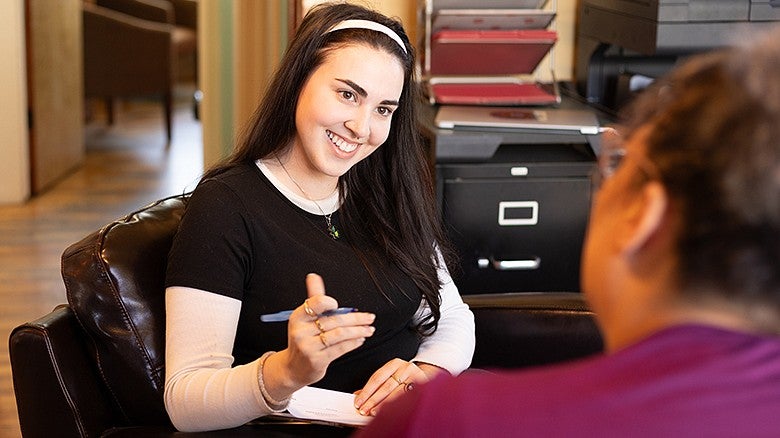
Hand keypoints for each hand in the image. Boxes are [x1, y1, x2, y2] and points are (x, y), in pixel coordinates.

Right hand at [268, 273, 375, 392]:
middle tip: (370, 317)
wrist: (292, 368)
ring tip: (369, 329)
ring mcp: (308, 347)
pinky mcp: (317, 360)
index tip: (339, 305)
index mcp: (298, 317)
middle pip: (334, 320)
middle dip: (356, 318)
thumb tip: (314, 276)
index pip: (316, 303)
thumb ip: (314, 298)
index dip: (329, 302)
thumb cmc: (303, 339)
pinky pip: (340, 348)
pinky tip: (360, 340)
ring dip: (358, 331)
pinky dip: (353, 343)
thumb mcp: (305, 318)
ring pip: (340, 334)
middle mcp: (301, 331)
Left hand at [353, 358, 429, 415]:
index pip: (377, 377)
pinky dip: (397, 406)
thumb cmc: (405, 378)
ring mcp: (415, 377)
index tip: (358, 401)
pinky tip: (390, 412)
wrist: (427, 377)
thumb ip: (375, 386)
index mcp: (394, 364)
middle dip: (373, 400)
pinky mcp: (423, 387)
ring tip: (374, 412)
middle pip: (386, 386)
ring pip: (397, 394)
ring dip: (384, 405)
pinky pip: (407, 399)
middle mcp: (405, 368)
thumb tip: (358, 395)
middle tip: (364, 409)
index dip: (366, 391)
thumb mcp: (390, 377)